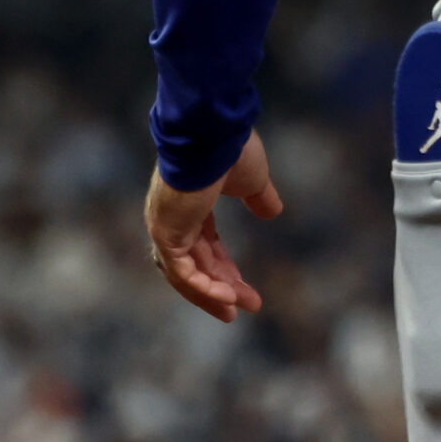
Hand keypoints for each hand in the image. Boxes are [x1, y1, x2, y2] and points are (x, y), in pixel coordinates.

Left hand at [145, 130, 283, 323]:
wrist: (212, 132)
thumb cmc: (231, 149)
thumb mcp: (252, 179)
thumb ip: (259, 197)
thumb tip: (274, 211)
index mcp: (190, 206)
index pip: (205, 247)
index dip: (225, 269)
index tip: (244, 289)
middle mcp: (172, 220)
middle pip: (196, 266)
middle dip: (222, 286)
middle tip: (246, 306)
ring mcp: (166, 227)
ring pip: (186, 274)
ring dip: (213, 293)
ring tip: (238, 309)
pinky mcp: (166, 232)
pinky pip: (182, 271)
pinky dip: (202, 286)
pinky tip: (226, 297)